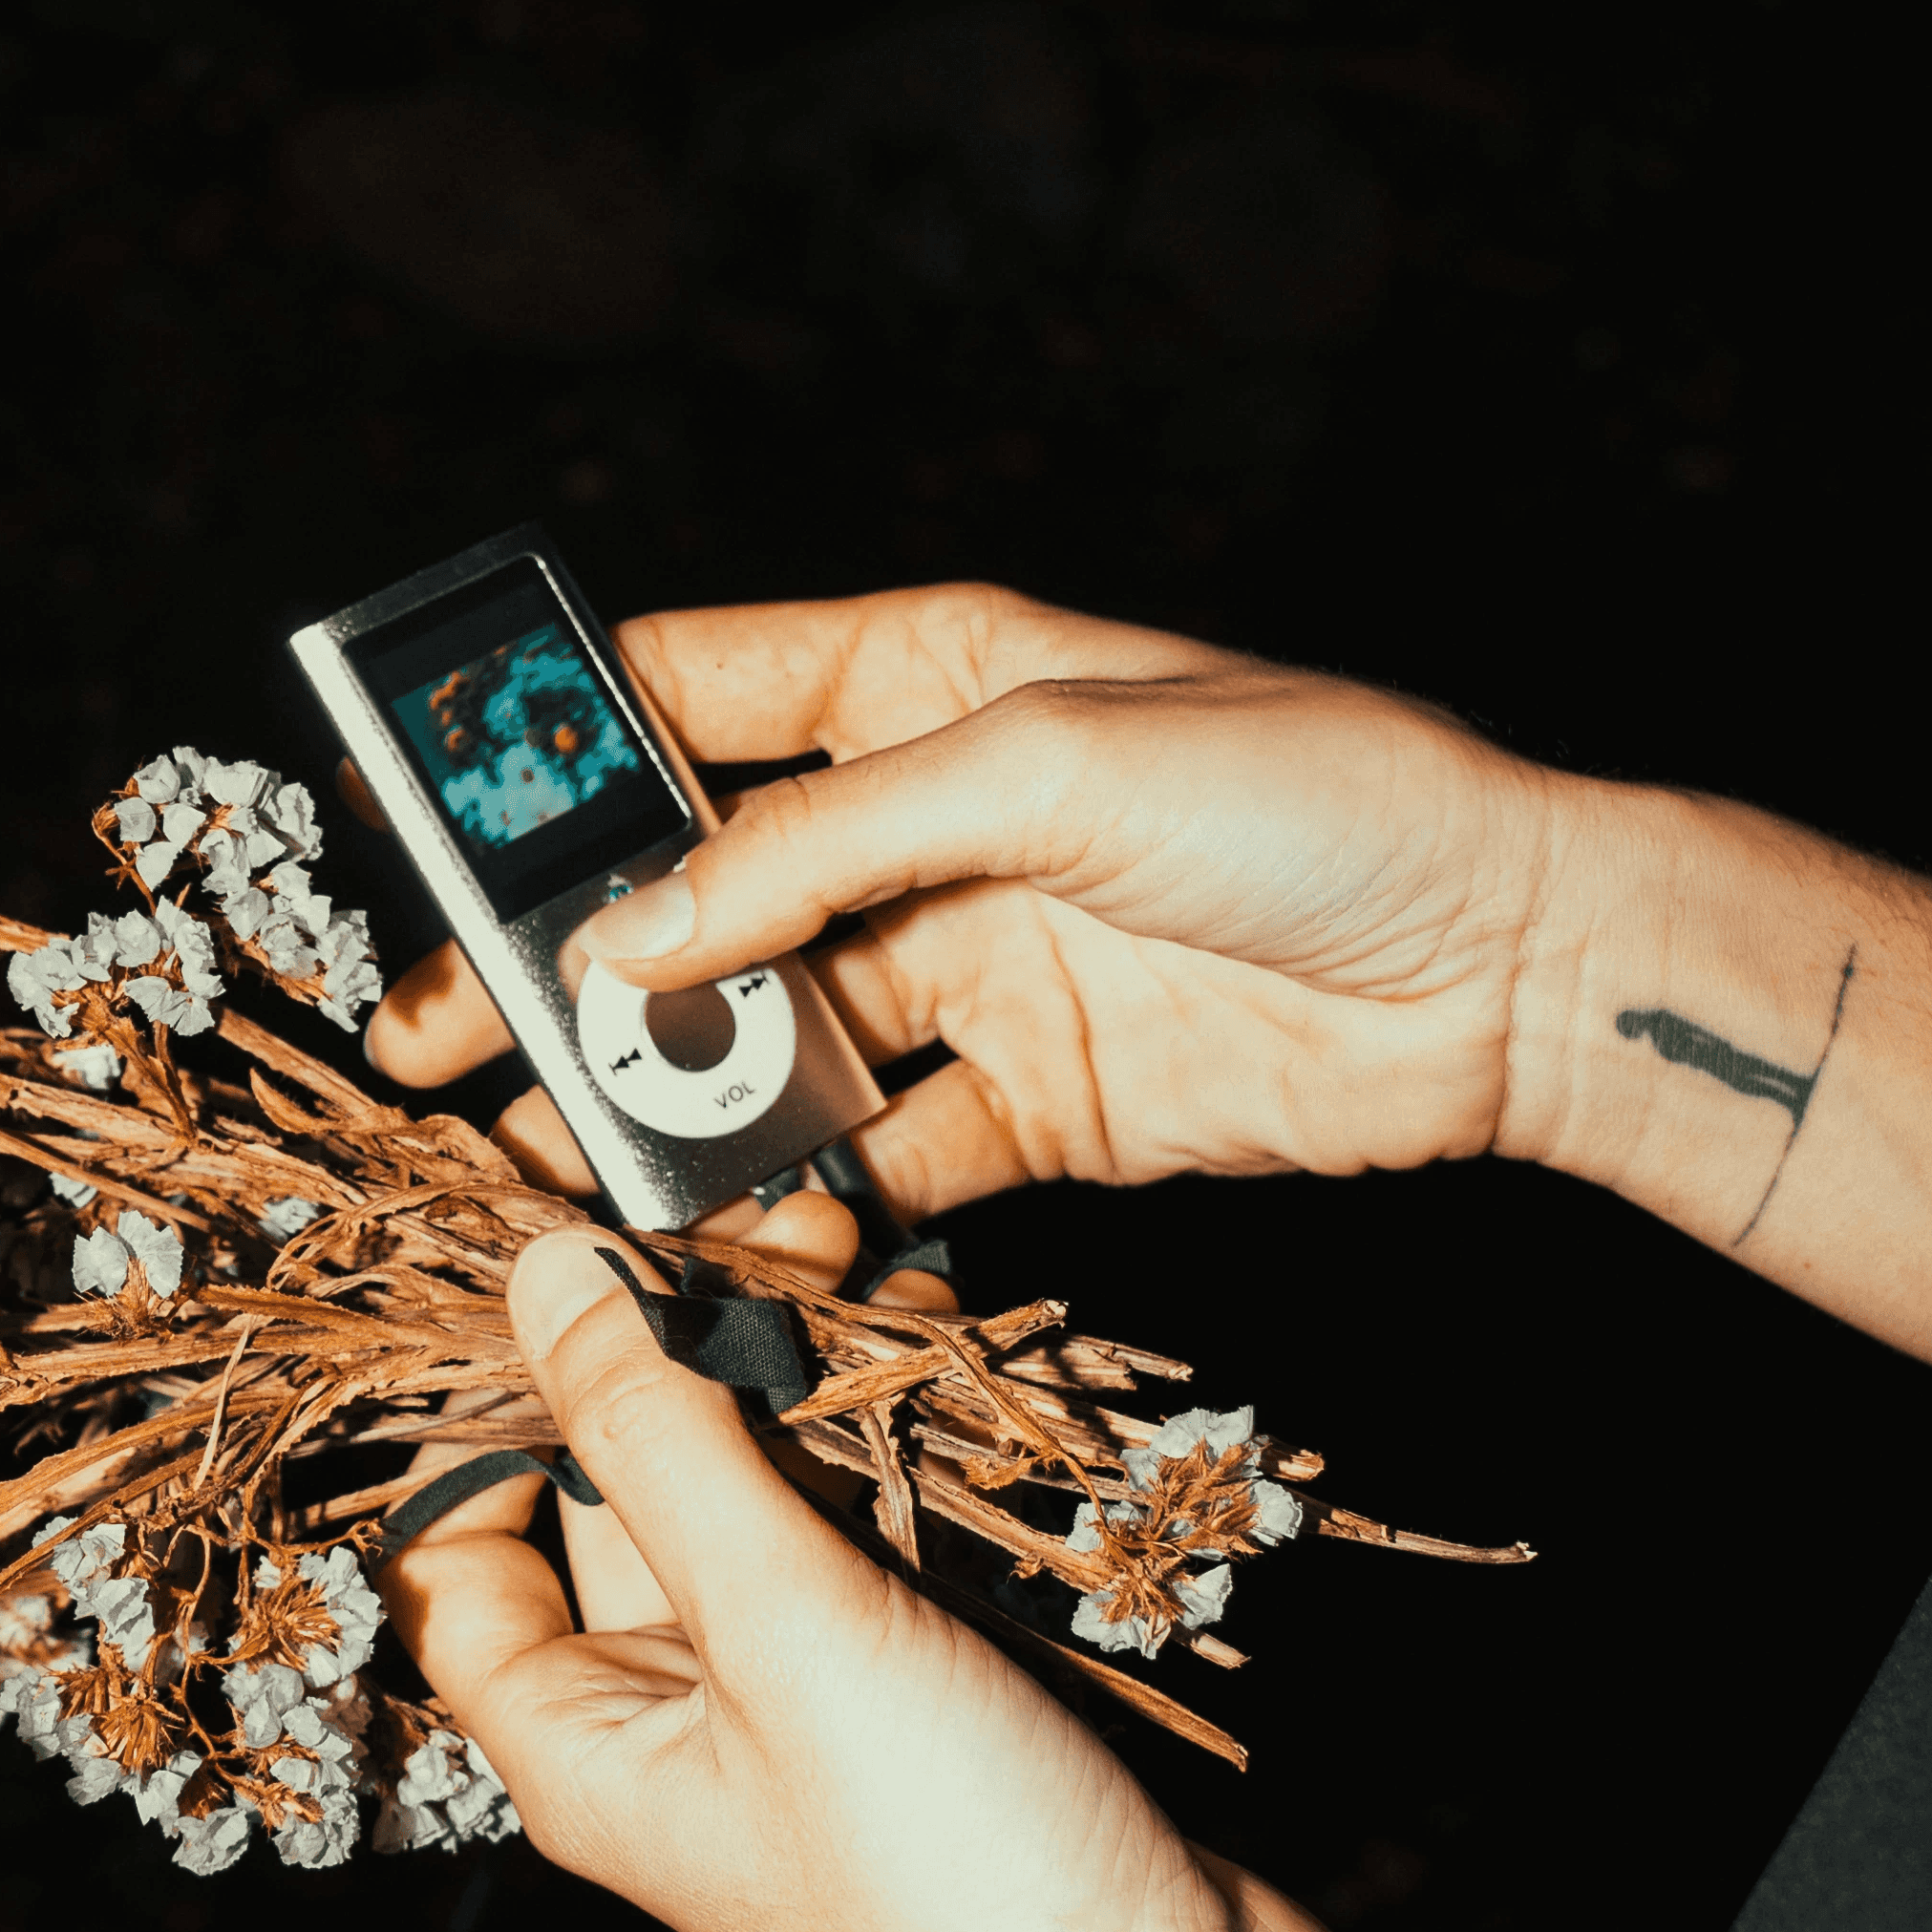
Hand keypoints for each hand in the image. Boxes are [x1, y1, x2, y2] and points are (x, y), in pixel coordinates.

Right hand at [367, 579, 1565, 1237]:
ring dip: (665, 1111)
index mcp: (919, 685)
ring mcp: (966, 972)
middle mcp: (922, 827)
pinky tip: (745, 1247)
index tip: (425, 823)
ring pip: (763, 1048)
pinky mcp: (1022, 1107)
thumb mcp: (1045, 770)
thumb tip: (634, 936)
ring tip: (557, 1171)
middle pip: (693, 897)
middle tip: (427, 1048)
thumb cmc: (1313, 801)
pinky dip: (802, 1215)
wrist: (1507, 971)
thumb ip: (821, 852)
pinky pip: (871, 1168)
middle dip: (557, 969)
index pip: (688, 696)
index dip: (550, 754)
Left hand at [388, 1222, 1397, 1931]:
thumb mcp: (783, 1628)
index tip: (544, 1268)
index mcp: (577, 1736)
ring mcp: (801, 1700)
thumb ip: (661, 1437)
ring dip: (800, 1370)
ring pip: (759, 1489)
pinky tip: (943, 1343)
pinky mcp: (923, 1680)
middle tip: (764, 1221)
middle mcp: (671, 1715)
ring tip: (862, 1256)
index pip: (452, 1550)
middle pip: (614, 1492)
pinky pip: (873, 1525)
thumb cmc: (948, 1876)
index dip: (477, 1407)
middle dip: (672, 1346)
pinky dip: (897, 1432)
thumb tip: (543, 1273)